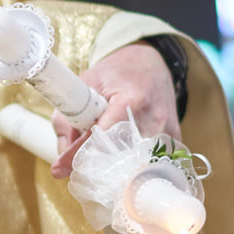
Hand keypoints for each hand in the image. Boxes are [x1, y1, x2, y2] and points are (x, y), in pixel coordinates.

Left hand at [52, 43, 181, 179]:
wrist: (150, 61)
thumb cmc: (115, 73)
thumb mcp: (84, 86)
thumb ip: (66, 122)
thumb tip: (60, 165)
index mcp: (130, 101)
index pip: (102, 138)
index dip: (80, 155)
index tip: (62, 169)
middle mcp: (153, 118)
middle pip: (120, 157)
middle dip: (97, 166)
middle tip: (79, 171)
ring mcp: (167, 130)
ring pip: (135, 165)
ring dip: (117, 168)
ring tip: (101, 163)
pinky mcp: (174, 138)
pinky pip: (152, 162)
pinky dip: (135, 165)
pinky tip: (123, 160)